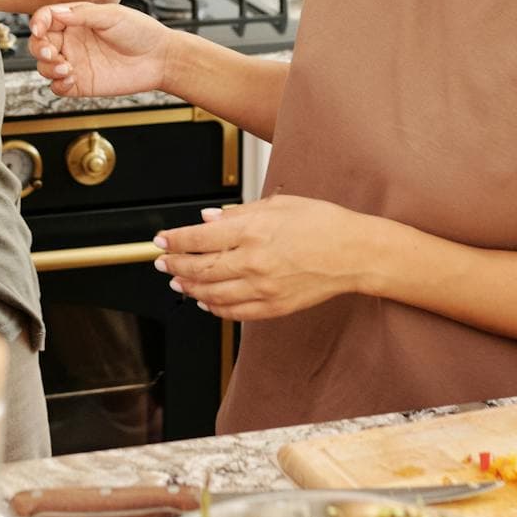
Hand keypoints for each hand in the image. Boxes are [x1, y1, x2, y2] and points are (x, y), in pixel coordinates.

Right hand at [29, 2, 173, 98]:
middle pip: (39, 44)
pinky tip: (71, 78)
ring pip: (44, 66)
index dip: (38, 23)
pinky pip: (57, 86)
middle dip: (38, 48)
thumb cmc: (140, 31)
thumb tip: (56, 13)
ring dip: (48, 67)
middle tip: (51, 52)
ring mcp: (75, 62)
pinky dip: (57, 84)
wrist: (159, 59)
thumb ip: (83, 14)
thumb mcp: (112, 15)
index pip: (46, 19)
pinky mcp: (80, 83)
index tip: (39, 29)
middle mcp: (72, 41)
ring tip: (67, 68)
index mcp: (76, 20)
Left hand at [154, 197, 361, 320]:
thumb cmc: (323, 223)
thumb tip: (208, 218)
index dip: (174, 241)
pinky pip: (234, 312)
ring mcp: (263, 288)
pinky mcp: (273, 306)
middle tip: (162, 262)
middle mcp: (254, 261)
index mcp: (253, 231)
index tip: (161, 240)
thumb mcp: (279, 204)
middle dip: (174, 265)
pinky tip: (205, 301)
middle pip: (199, 268)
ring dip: (189, 288)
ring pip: (211, 293)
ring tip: (178, 281)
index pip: (198, 238)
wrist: (355, 253)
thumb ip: (239, 213)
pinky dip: (214, 308)